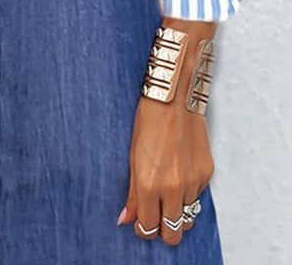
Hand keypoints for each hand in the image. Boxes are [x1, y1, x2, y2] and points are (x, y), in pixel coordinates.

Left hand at [118, 18, 216, 245]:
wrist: (174, 99)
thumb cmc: (147, 123)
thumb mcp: (132, 158)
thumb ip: (132, 193)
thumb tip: (125, 220)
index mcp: (148, 185)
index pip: (149, 228)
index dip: (143, 229)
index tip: (141, 223)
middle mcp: (172, 189)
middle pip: (172, 233)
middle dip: (163, 230)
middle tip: (155, 217)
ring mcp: (192, 182)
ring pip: (187, 216)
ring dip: (176, 211)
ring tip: (166, 195)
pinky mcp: (207, 174)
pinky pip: (197, 197)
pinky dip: (188, 194)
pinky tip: (179, 175)